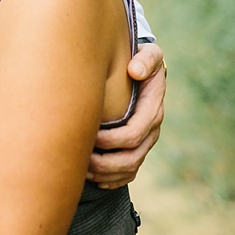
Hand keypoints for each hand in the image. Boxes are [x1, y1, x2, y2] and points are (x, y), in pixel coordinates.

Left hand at [87, 42, 165, 188]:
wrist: (145, 70)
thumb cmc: (142, 61)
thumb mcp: (150, 54)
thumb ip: (146, 60)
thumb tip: (135, 70)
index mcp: (153, 109)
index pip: (134, 133)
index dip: (112, 139)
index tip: (90, 135)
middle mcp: (152, 130)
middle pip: (131, 158)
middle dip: (105, 162)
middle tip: (81, 159)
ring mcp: (146, 142)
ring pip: (129, 169)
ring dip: (106, 174)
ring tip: (82, 171)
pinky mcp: (138, 148)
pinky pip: (128, 173)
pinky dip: (112, 180)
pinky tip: (94, 179)